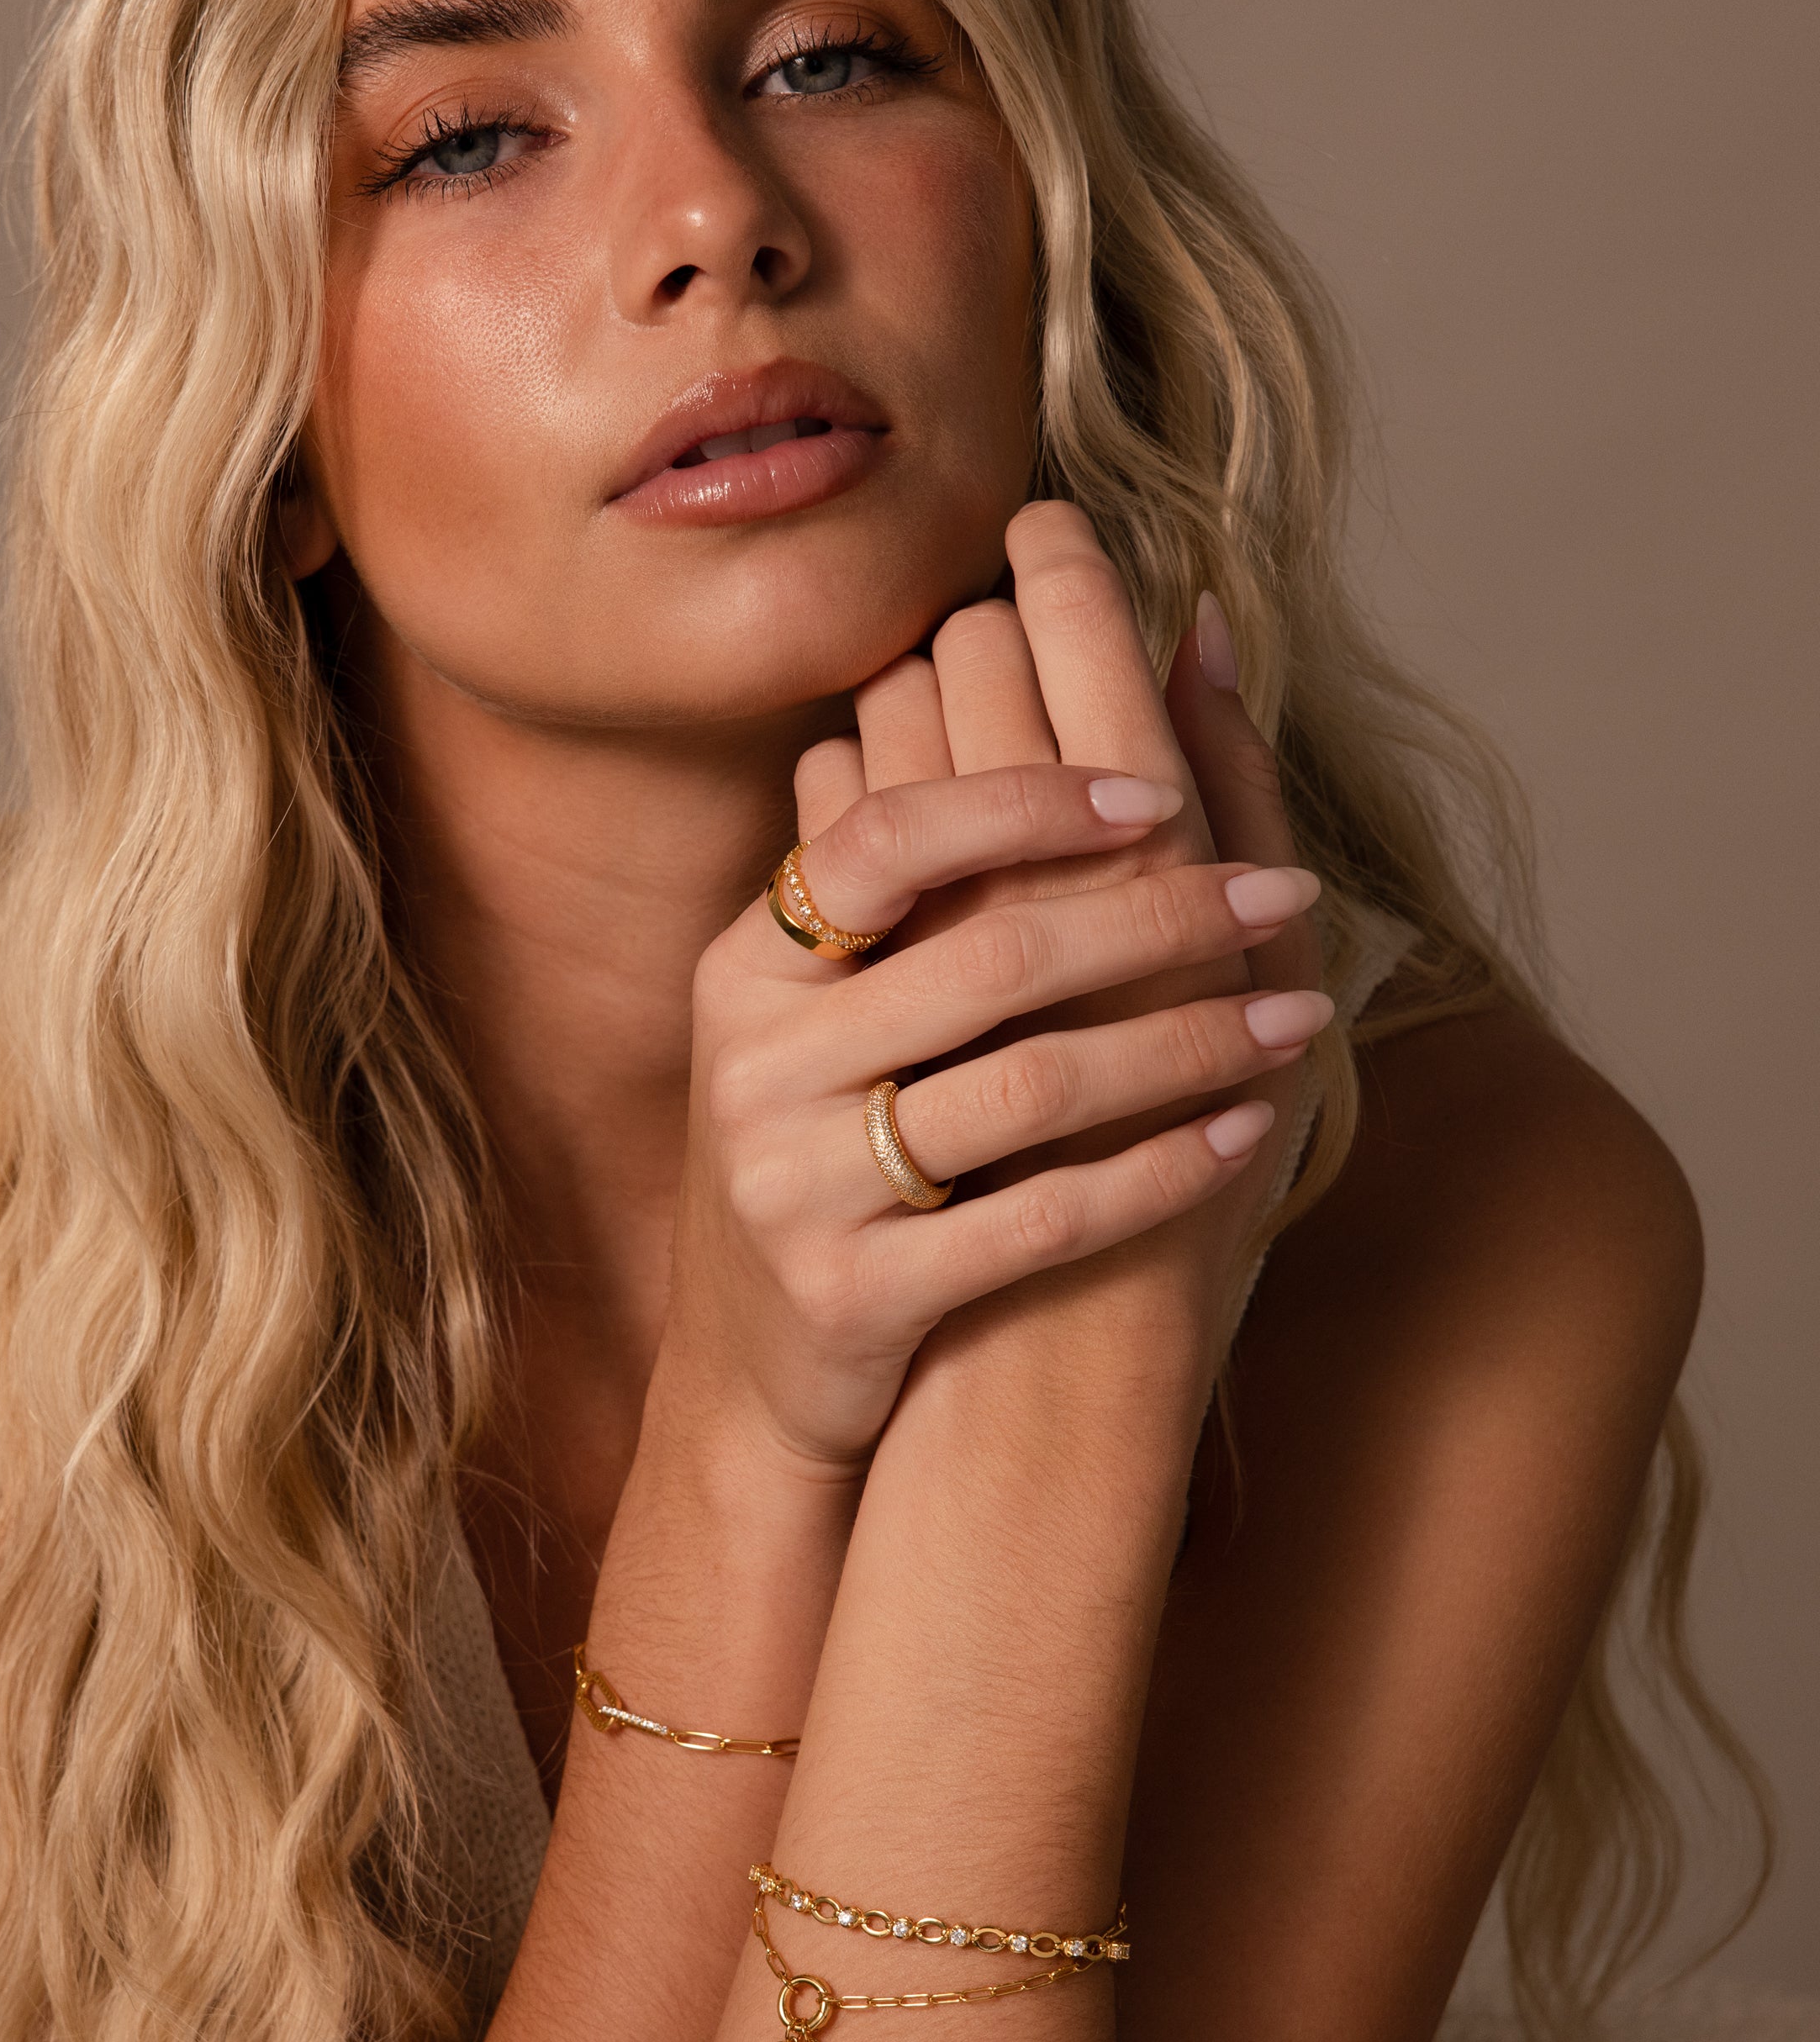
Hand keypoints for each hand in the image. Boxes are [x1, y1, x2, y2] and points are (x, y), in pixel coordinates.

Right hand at [658, 602, 1326, 1468]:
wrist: (758, 1368)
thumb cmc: (826, 1151)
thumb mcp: (825, 1010)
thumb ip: (898, 868)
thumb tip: (962, 673)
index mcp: (748, 969)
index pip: (884, 840)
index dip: (1022, 801)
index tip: (1155, 788)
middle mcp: (756, 1066)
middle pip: (990, 957)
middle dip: (1162, 916)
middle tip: (1280, 892)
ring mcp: (796, 1184)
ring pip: (1031, 1087)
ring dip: (1189, 1044)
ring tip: (1293, 1017)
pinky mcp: (850, 1294)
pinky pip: (1041, 1220)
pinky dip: (1159, 1172)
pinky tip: (1241, 1134)